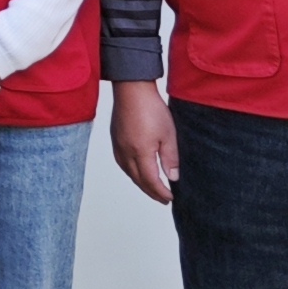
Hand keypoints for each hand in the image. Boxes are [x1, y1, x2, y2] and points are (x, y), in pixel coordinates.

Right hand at [110, 80, 178, 205]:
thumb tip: (172, 177)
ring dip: (140, 183)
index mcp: (140, 152)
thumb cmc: (150, 107)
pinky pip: (122, 163)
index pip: (151, 180)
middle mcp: (126, 152)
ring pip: (128, 172)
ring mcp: (118, 146)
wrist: (132, 89)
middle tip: (163, 199)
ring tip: (151, 188)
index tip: (170, 197)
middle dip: (151, 192)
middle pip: (138, 180)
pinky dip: (131, 172)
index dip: (161, 192)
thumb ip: (170, 158)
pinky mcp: (115, 139)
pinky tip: (137, 171)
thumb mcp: (168, 134)